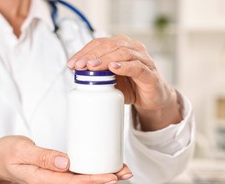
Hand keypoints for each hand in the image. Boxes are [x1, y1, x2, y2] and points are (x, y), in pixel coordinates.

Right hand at [0, 136, 132, 183]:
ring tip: (121, 171)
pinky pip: (78, 176)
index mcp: (44, 179)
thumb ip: (41, 157)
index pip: (73, 183)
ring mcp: (56, 179)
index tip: (111, 176)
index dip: (94, 180)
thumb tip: (65, 162)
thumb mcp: (21, 151)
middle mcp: (52, 182)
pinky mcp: (58, 173)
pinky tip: (103, 167)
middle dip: (106, 179)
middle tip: (125, 172)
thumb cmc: (8, 154)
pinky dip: (94, 172)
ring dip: (103, 177)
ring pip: (83, 181)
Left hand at [67, 35, 181, 130]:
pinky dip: (124, 66)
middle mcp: (133, 48)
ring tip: (92, 66)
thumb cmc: (131, 87)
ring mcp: (143, 60)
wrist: (152, 99)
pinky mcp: (150, 74)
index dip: (84, 52)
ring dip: (105, 59)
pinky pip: (137, 67)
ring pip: (122, 53)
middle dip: (91, 55)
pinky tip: (113, 68)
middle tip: (79, 65)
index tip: (71, 63)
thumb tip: (76, 71)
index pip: (100, 44)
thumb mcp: (109, 80)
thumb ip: (96, 74)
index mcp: (121, 46)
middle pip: (110, 45)